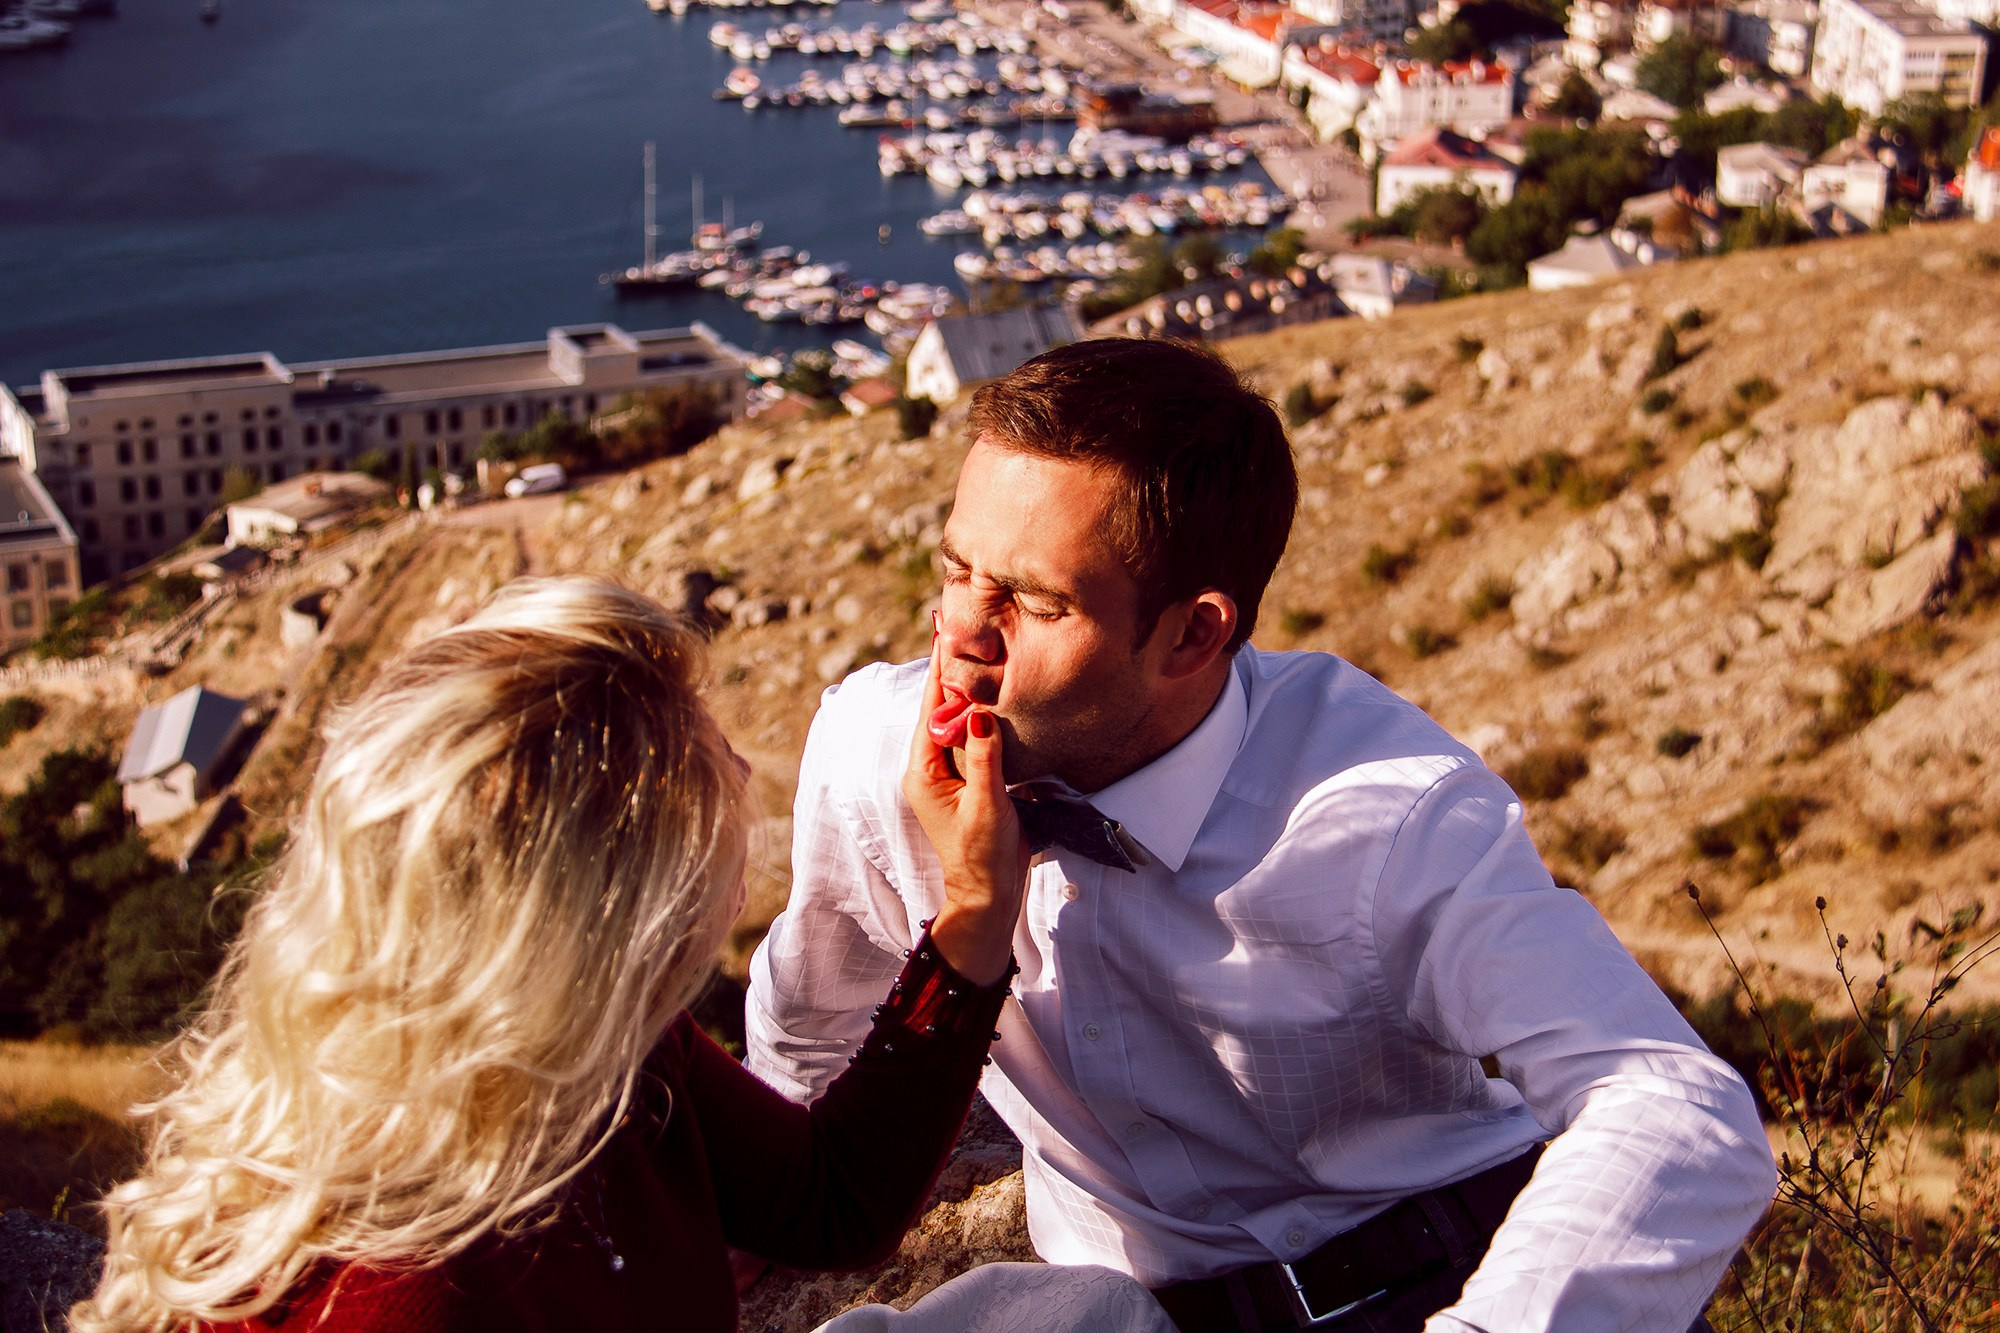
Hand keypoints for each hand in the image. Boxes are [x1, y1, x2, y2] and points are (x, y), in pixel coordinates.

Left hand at [903, 635, 1029, 985]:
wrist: (989, 897)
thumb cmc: (985, 857)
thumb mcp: (987, 806)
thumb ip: (984, 758)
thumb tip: (979, 713)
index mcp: (923, 772)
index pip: (931, 709)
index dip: (939, 669)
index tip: (944, 631)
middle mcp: (930, 768)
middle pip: (940, 709)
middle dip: (951, 670)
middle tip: (963, 627)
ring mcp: (948, 775)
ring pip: (956, 721)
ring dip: (966, 689)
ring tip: (976, 650)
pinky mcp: (968, 781)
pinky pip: (971, 738)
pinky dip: (979, 714)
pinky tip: (991, 695)